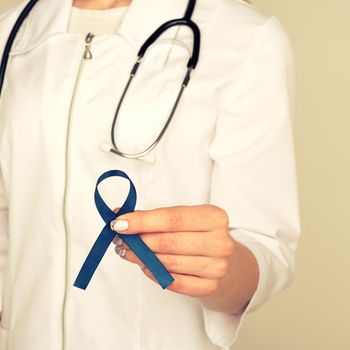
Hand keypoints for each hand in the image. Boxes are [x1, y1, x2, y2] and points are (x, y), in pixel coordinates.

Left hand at [110, 205, 234, 296]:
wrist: (223, 259)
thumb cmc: (198, 234)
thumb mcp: (184, 218)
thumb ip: (155, 217)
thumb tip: (121, 215)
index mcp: (214, 217)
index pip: (172, 219)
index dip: (143, 221)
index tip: (120, 222)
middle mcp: (219, 242)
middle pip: (168, 242)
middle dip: (138, 240)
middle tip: (120, 238)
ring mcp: (217, 266)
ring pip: (168, 263)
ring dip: (141, 257)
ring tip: (128, 251)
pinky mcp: (210, 286)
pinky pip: (173, 282)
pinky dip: (153, 273)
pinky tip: (145, 265)